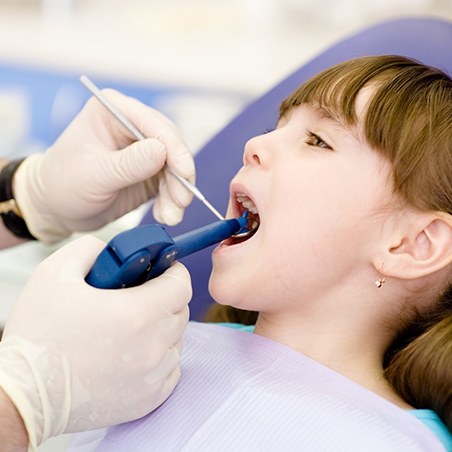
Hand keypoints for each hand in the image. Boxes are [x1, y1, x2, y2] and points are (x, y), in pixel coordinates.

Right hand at [0, 235, 190, 447]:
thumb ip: (92, 249)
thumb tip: (114, 251)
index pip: (182, 285)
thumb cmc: (37, 335)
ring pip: (177, 341)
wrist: (24, 395)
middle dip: (166, 299)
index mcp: (136, 313)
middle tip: (141, 297)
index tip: (164, 272)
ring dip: (162, 329)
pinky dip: (159, 357)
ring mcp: (152, 377)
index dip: (174, 273)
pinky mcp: (147, 400)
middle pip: (180, 312)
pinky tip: (133, 353)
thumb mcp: (55, 273)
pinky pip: (171, 369)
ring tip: (132, 327)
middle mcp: (151, 347)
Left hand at [14, 89, 194, 242]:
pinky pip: (171, 184)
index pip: (153, 124)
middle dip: (180, 175)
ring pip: (175, 167)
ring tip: (171, 215)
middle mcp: (131, 126)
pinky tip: (165, 215)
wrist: (56, 208)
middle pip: (171, 145)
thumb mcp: (94, 176)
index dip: (174, 148)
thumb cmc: (63, 184)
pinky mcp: (150, 172)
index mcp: (113, 112)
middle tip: (182, 200)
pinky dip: (172, 201)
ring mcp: (143, 150)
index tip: (184, 172)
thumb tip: (162, 151)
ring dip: (178, 192)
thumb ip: (128, 164)